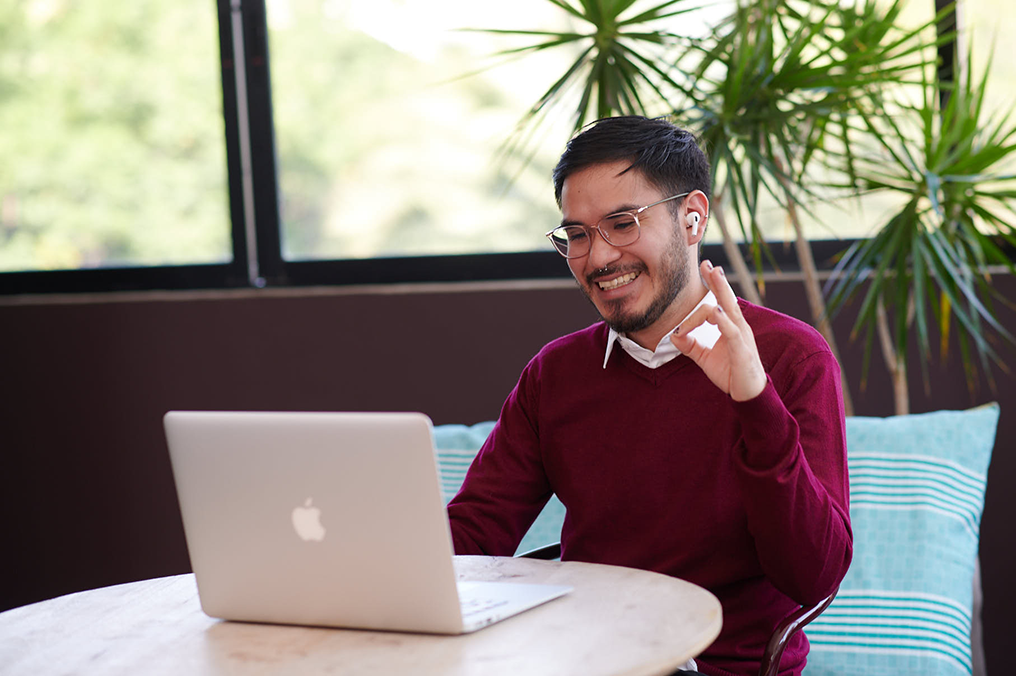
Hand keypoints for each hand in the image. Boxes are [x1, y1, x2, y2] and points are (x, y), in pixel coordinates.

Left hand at [670, 260, 766, 400]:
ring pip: (730, 309)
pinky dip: (723, 321)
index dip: (709, 291)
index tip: (697, 287)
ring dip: (721, 291)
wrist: (748, 394)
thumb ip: (690, 345)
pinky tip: (716, 312)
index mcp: (731, 326)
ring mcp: (742, 337)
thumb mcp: (705, 357)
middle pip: (727, 298)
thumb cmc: (730, 373)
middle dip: (717, 280)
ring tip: (715, 275)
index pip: (719, 303)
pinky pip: (732, 332)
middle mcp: (738, 327)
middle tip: (708, 264)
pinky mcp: (742, 350)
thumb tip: (672, 335)